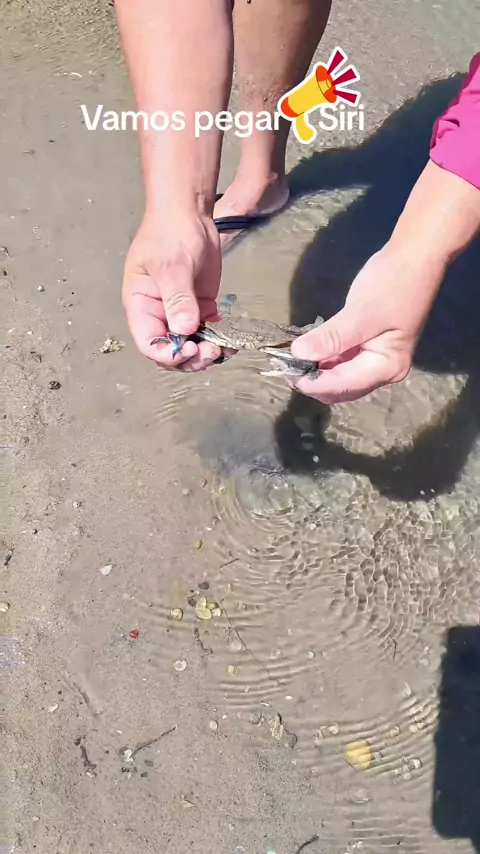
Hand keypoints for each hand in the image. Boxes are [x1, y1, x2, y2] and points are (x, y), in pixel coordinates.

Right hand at [122, 211, 222, 370]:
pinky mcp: (200, 307)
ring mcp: (180, 312)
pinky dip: (218, 340)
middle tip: (211, 352)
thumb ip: (178, 299)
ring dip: (205, 353)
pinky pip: (207, 332)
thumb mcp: (172, 266)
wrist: (189, 213)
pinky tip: (231, 341)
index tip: (189, 349)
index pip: (149, 342)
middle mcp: (158, 314)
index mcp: (141, 306)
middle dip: (189, 358)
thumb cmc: (170, 234)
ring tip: (223, 349)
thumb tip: (184, 330)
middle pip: (170, 350)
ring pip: (190, 345)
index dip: (167, 353)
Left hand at [288, 244, 445, 403]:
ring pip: (339, 377)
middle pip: (342, 388)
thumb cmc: (393, 284)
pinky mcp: (368, 347)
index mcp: (387, 366)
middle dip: (313, 381)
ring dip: (316, 371)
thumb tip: (299, 354)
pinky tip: (305, 351)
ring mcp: (376, 360)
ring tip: (289, 360)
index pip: (344, 385)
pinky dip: (323, 359)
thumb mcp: (361, 312)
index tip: (286, 374)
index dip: (314, 383)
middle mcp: (384, 370)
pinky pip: (341, 361)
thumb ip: (331, 337)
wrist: (414, 257)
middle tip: (283, 367)